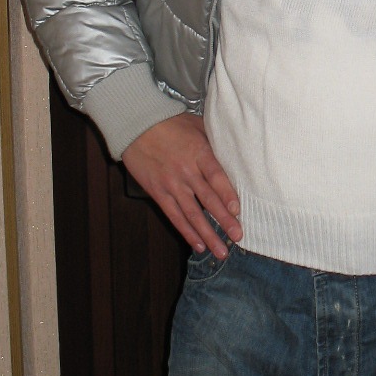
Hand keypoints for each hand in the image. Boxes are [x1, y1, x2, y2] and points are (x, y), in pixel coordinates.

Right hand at [122, 114, 241, 258]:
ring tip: (221, 252)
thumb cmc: (171, 123)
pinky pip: (174, 216)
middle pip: (208, 200)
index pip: (216, 177)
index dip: (227, 195)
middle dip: (224, 221)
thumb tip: (235, 157)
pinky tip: (198, 245)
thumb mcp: (198, 126)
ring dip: (207, 234)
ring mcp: (171, 184)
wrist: (137, 125)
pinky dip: (186, 231)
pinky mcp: (158, 192)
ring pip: (192, 214)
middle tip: (238, 237)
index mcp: (199, 153)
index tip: (237, 211)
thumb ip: (214, 144)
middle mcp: (186, 171)